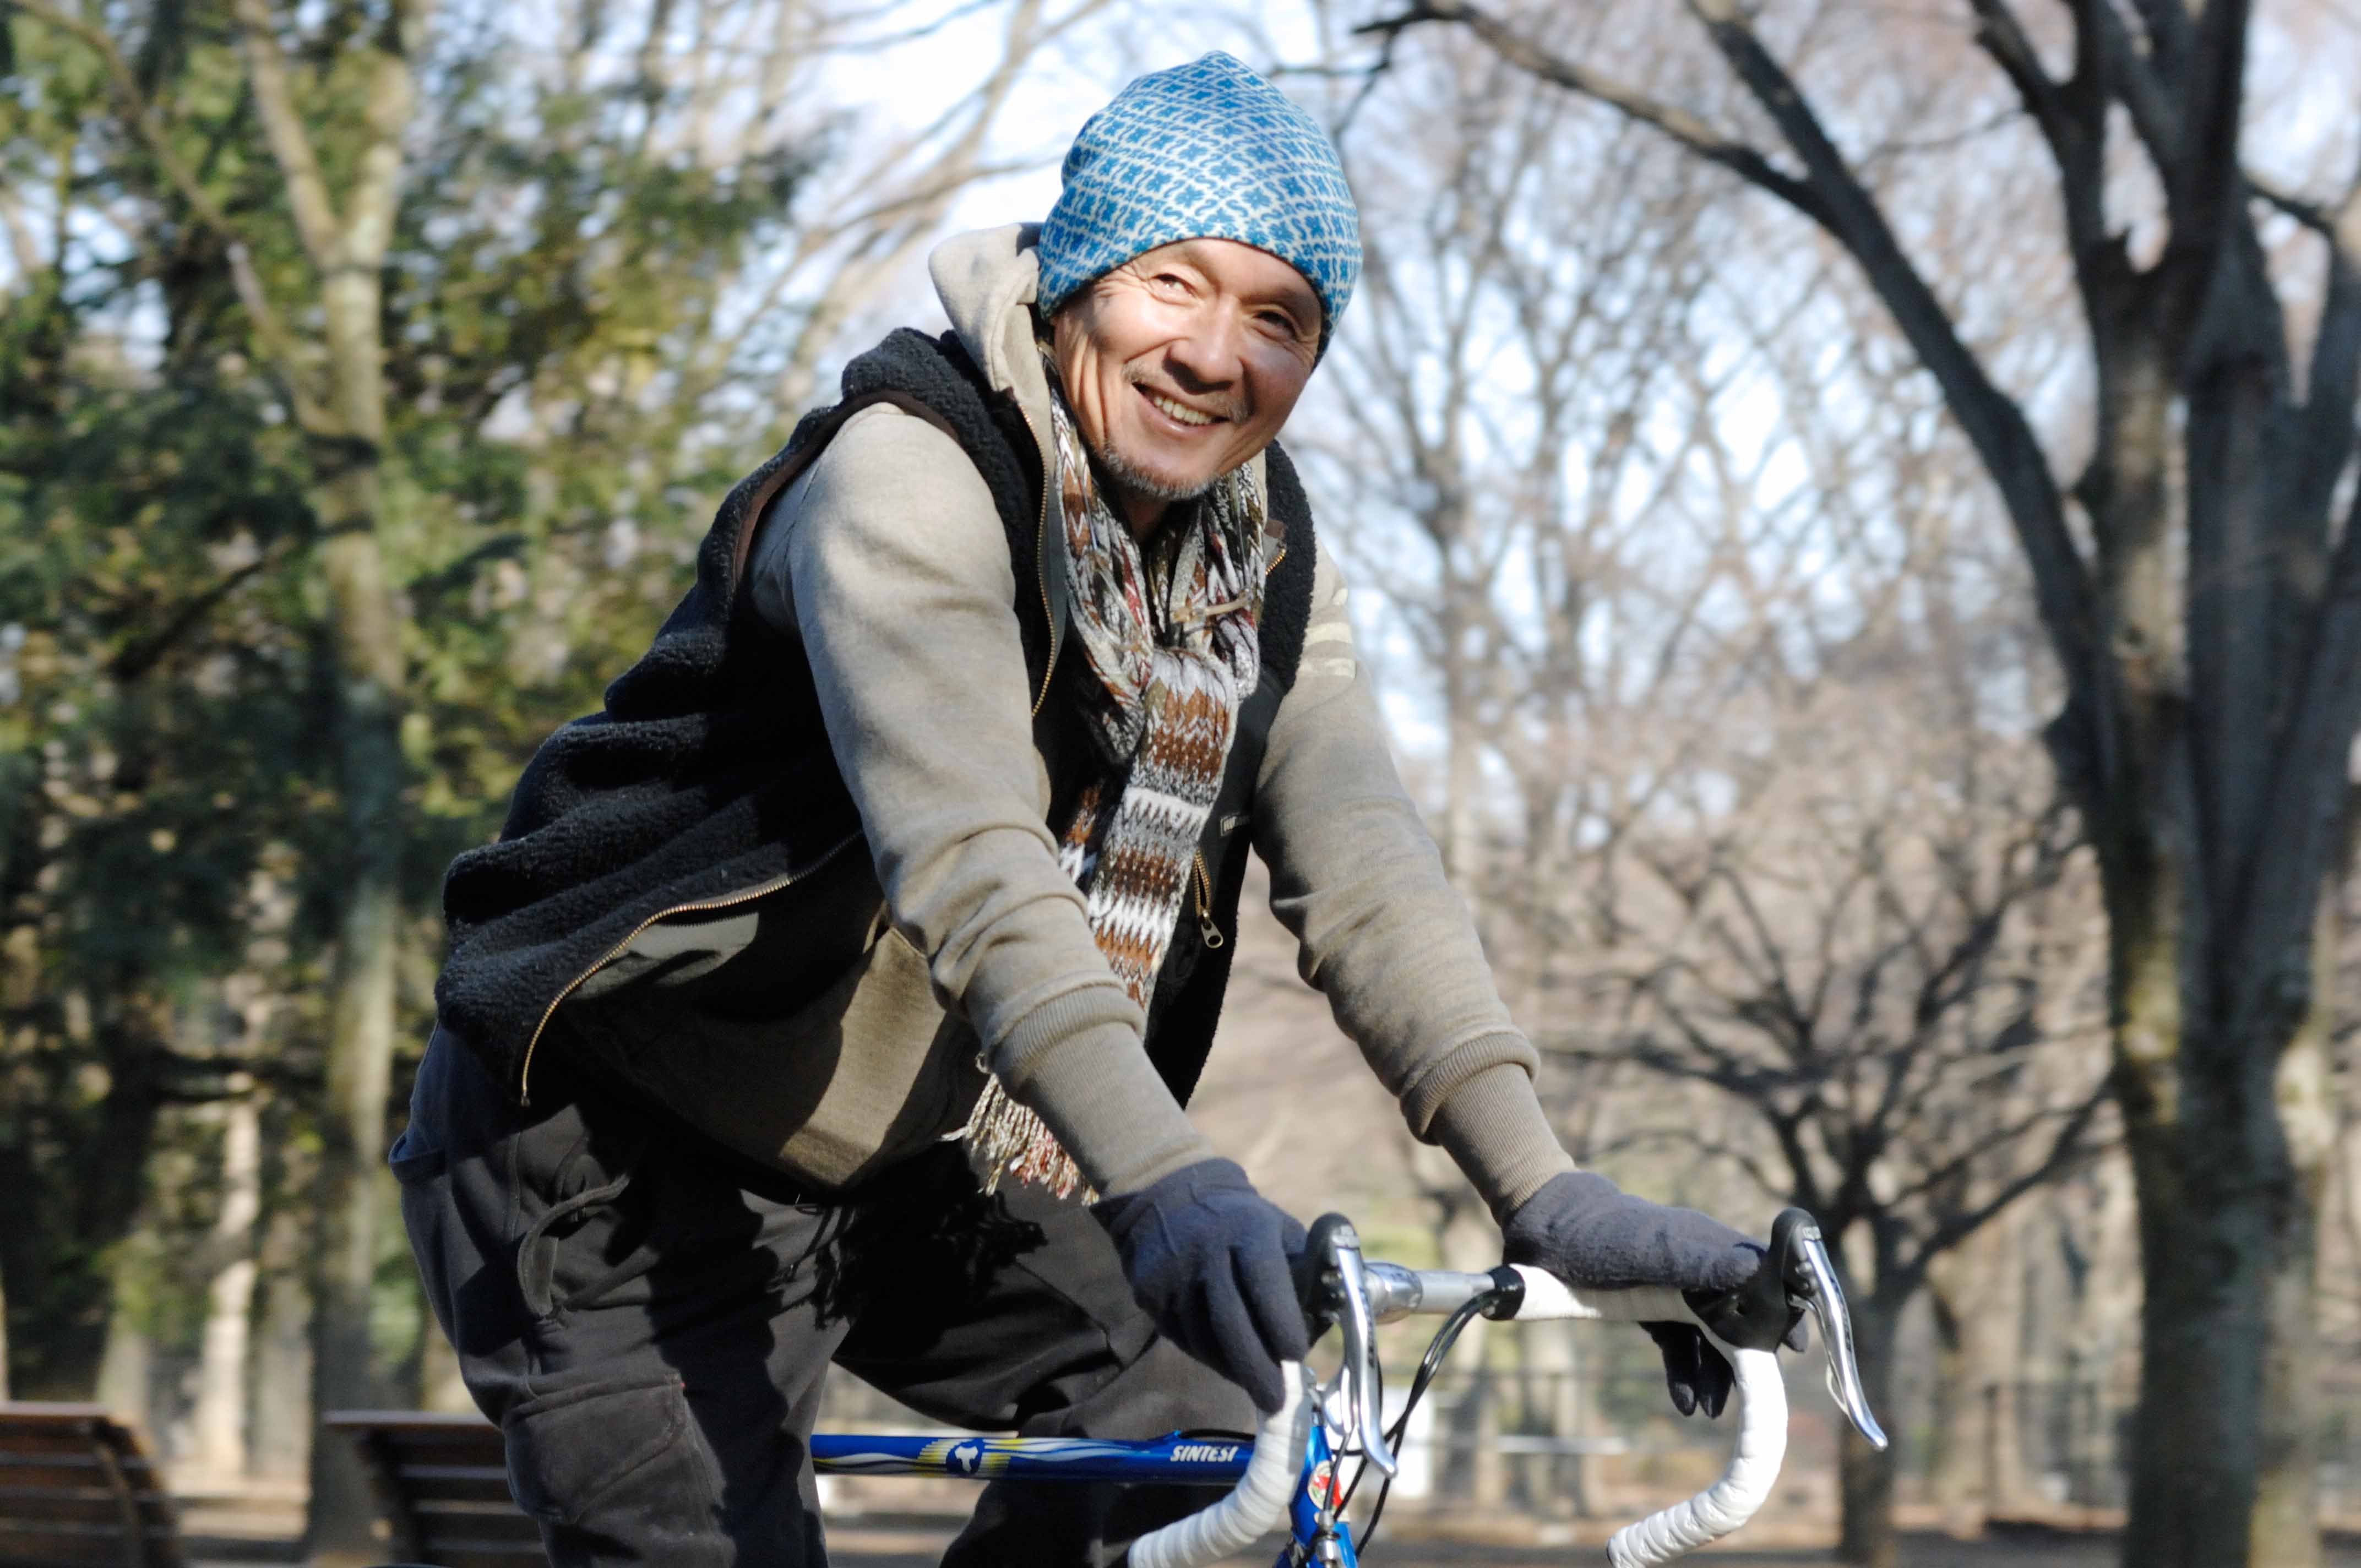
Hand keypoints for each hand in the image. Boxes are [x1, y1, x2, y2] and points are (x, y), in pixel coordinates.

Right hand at [1092, 1158, 1309, 1412]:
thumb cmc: (1238, 1221)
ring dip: (1234, 1369)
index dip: (1281, 1321)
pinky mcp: (1150, 1295)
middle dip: (1257, 1367)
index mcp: (1246, 1232)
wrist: (1167, 1198)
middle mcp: (1206, 1254)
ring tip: (1258, 1385)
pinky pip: (1183, 1338)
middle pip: (1230, 1321)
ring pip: (1204, 1339)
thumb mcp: (1274, 1226)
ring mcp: (1173, 1276)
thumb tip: (1326, 1317)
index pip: (1264, 1280)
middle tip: (1277, 1400)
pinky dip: (1209, 1357)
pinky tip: (1228, 1364)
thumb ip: (1301, 1265)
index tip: (1297, 1354)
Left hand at [1502, 1171, 1801, 1417]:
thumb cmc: (1595, 1235)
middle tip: (1759, 1398)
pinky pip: (1681, 1345)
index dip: (1781, 1311)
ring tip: (1712, 1412)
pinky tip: (1686, 1405)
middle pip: (1741, 1315)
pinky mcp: (1654, 1308)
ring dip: (1716, 1375)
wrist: (1544, 1232)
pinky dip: (1686, 1374)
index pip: (1762, 1279)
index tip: (1795, 1346)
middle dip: (1750, 1356)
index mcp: (1707, 1246)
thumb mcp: (1645, 1249)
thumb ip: (1694, 1261)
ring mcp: (1677, 1289)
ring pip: (1712, 1338)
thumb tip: (1754, 1269)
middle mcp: (1701, 1267)